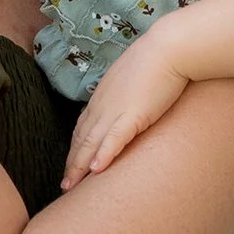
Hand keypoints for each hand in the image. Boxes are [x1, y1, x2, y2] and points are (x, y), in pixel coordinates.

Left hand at [62, 35, 190, 189]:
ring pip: (91, 143)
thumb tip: (127, 100)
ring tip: (70, 186)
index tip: (70, 164)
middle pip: (81, 139)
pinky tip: (95, 170)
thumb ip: (125, 92)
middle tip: (64, 185)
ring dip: (79, 166)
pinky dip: (103, 155)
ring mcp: (116, 110)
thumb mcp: (133, 77)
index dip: (75, 147)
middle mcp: (102, 105)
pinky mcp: (133, 115)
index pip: (82, 126)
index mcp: (102, 95)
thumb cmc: (156, 58)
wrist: (169, 47)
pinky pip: (114, 139)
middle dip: (72, 163)